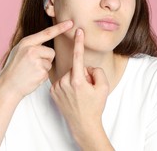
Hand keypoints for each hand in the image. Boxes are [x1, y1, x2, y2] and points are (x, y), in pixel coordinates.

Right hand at [0, 20, 72, 97]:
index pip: (47, 33)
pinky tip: (32, 77)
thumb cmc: (15, 67)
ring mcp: (36, 61)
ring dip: (43, 68)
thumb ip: (32, 44)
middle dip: (46, 59)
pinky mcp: (41, 72)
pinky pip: (48, 72)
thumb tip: (47, 36)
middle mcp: (32, 50)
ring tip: (31, 71)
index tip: (70, 22)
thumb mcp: (20, 50)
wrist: (8, 85)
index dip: (60, 27)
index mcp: (26, 42)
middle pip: (51, 51)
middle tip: (33, 65)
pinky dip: (42, 76)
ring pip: (50, 62)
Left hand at [50, 28, 109, 143]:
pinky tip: (71, 95)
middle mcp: (65, 82)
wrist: (83, 124)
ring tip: (79, 94)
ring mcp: (57, 87)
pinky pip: (62, 80)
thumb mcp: (104, 87)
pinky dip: (67, 84)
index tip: (78, 31)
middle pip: (75, 67)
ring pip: (68, 74)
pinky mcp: (52, 91)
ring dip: (74, 79)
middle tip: (87, 88)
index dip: (79, 42)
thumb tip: (87, 66)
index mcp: (78, 80)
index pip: (78, 56)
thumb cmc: (95, 106)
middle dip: (82, 73)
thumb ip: (97, 71)